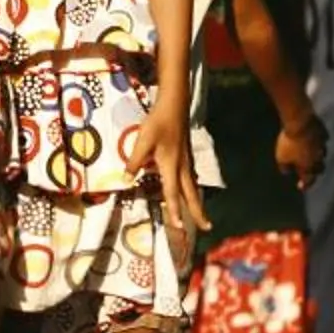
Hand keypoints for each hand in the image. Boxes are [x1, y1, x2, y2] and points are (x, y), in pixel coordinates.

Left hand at [138, 105, 212, 240]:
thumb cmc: (158, 122)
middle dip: (198, 212)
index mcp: (171, 166)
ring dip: (198, 203)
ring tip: (202, 216)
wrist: (174, 104)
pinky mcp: (187, 155)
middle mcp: (182, 167)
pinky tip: (192, 191)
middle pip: (191, 194)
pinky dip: (194, 190)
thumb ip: (134, 161)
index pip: (173, 193)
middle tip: (207, 228)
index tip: (180, 228)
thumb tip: (126, 179)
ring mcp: (187, 161)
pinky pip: (192, 178)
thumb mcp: (143, 141)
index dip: (175, 211)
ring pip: (193, 187)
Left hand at [275, 110, 327, 189]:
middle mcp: (318, 158)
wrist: (300, 123)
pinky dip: (319, 141)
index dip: (305, 185)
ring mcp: (322, 145)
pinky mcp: (323, 133)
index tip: (301, 187)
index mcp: (308, 166)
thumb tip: (286, 172)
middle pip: (319, 168)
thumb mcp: (281, 158)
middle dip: (315, 171)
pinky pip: (323, 139)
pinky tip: (315, 139)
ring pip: (323, 153)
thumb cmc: (289, 143)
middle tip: (310, 170)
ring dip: (318, 155)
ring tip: (313, 155)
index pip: (308, 180)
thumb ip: (284, 167)